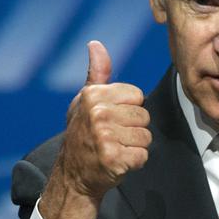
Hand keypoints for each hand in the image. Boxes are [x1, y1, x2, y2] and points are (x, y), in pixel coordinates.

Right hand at [39, 40, 151, 218]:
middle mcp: (97, 113)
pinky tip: (117, 162)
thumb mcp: (85, 100)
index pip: (137, 96)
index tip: (111, 119)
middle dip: (133, 129)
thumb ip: (97, 74)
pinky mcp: (113, 159)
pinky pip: (143, 155)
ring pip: (146, 137)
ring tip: (115, 149)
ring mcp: (104, 136)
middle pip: (144, 116)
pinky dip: (134, 162)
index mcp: (93, 95)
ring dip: (134, 146)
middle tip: (112, 137)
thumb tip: (95, 44)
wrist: (72, 175)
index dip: (129, 110)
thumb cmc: (83, 134)